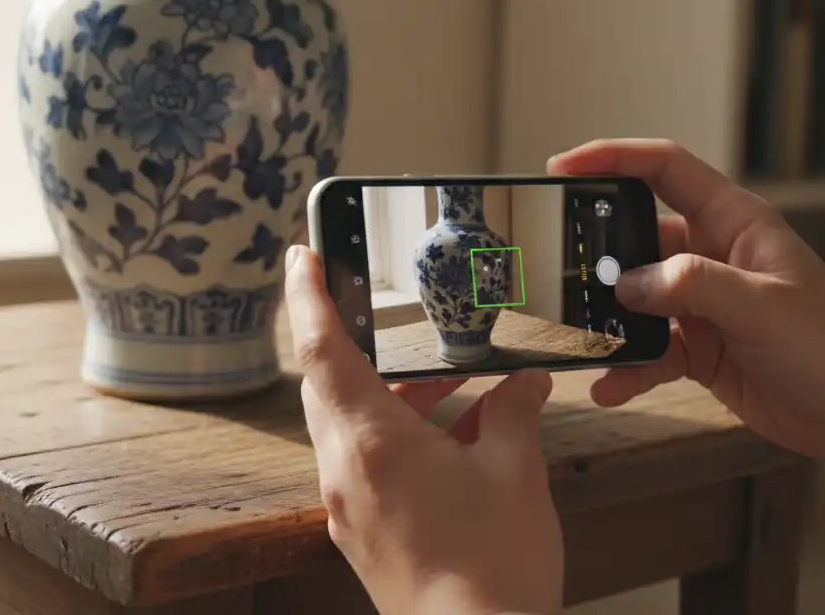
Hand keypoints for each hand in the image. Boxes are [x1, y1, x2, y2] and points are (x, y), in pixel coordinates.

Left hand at [284, 245, 563, 614]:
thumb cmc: (493, 568)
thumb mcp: (516, 471)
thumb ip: (512, 412)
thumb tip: (522, 384)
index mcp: (373, 442)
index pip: (322, 350)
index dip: (309, 296)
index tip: (302, 256)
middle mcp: (346, 471)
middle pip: (330, 384)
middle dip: (357, 343)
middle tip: (386, 313)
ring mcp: (349, 507)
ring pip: (352, 425)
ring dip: (393, 394)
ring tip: (455, 380)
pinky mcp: (363, 534)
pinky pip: (368, 463)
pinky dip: (400, 435)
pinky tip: (456, 439)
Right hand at [548, 138, 824, 487]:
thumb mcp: (763, 307)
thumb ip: (692, 285)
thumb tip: (628, 283)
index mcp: (734, 223)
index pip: (665, 169)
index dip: (613, 157)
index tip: (563, 165)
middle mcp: (712, 256)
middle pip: (636, 237)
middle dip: (596, 254)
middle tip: (557, 269)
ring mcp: (702, 304)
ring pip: (634, 299)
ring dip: (607, 321)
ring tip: (579, 338)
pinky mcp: (697, 349)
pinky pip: (646, 350)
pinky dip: (626, 368)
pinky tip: (610, 387)